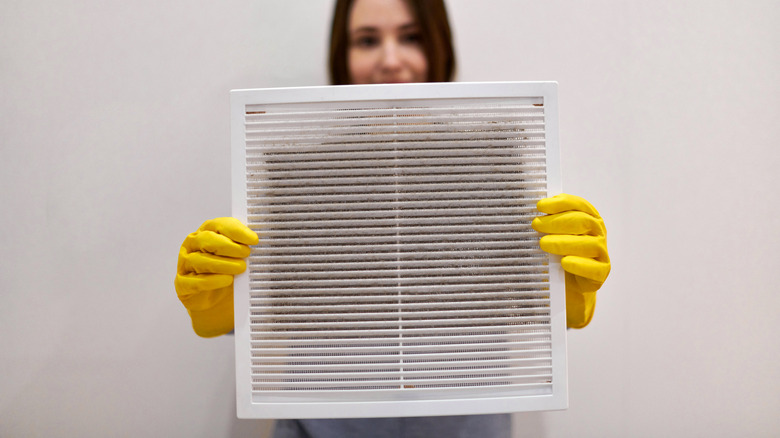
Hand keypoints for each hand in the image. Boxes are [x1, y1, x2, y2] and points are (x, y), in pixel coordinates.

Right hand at [174, 218, 258, 336]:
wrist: (215, 300)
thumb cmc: (226, 271)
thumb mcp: (236, 256)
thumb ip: (244, 245)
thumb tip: (259, 241)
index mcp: (206, 232)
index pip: (219, 225)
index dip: (237, 231)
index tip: (253, 239)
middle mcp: (193, 245)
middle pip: (207, 240)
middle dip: (229, 246)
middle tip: (246, 253)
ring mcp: (185, 264)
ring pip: (200, 260)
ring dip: (223, 264)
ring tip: (241, 268)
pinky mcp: (183, 284)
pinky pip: (195, 281)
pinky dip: (213, 281)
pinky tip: (227, 280)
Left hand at [532, 194, 610, 328]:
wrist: (568, 286)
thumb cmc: (559, 255)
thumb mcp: (552, 236)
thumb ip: (547, 223)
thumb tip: (532, 213)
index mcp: (588, 218)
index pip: (578, 205)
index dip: (560, 203)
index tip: (540, 206)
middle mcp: (597, 233)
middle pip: (583, 221)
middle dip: (557, 221)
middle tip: (536, 224)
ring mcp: (601, 253)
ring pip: (589, 244)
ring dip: (564, 242)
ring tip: (543, 243)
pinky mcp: (601, 273)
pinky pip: (594, 268)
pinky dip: (578, 264)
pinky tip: (564, 262)